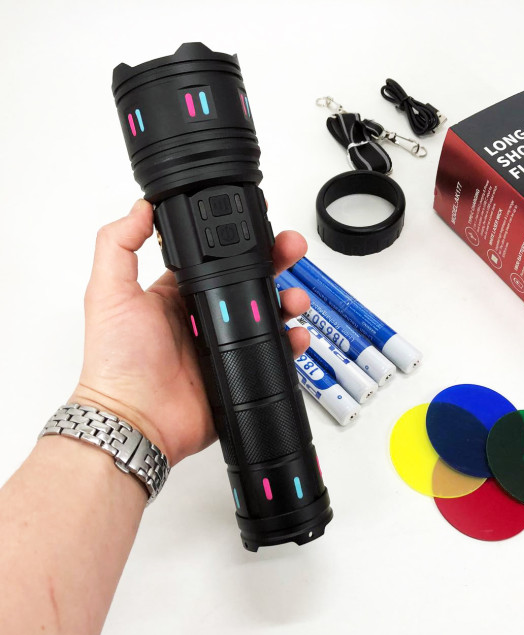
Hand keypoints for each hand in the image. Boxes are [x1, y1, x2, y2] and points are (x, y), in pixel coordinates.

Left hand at [70, 199, 309, 465]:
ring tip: (295, 298)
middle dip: (275, 262)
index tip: (259, 224)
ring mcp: (224, 343)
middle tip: (290, 249)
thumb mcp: (109, 293)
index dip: (239, 241)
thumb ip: (119, 245)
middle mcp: (203, 315)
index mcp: (176, 294)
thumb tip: (140, 207)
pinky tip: (295, 335)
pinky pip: (273, 351)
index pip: (216, 258)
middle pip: (249, 280)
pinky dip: (291, 342)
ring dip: (288, 300)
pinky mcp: (239, 369)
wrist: (136, 420)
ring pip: (267, 313)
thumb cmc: (117, 360)